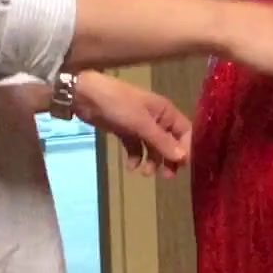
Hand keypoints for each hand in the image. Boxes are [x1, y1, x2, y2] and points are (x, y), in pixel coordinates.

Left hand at [73, 72, 192, 178]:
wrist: (86, 96)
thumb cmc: (119, 104)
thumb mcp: (142, 123)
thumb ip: (162, 142)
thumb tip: (183, 158)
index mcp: (166, 112)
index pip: (185, 132)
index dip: (186, 149)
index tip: (181, 166)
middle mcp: (157, 119)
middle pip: (170, 143)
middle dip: (169, 159)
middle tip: (166, 176)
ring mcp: (141, 126)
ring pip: (153, 148)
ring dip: (152, 161)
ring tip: (144, 173)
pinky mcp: (126, 132)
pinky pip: (136, 148)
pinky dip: (135, 158)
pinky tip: (130, 166)